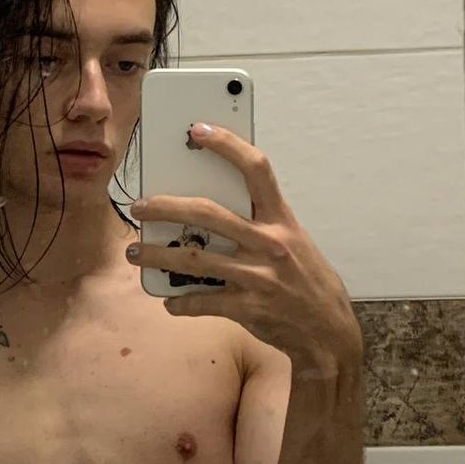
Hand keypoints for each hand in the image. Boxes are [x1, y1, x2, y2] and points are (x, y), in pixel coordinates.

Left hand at [126, 121, 361, 377]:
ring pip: (194, 259)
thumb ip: (260, 222)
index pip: (256, 169)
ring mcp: (258, 277)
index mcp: (282, 220)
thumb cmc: (306, 279)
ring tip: (135, 252)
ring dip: (157, 255)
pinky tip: (168, 300)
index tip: (197, 130)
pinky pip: (202, 301)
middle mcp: (269, 244)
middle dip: (167, 207)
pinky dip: (180, 301)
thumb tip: (211, 204)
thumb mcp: (293, 241)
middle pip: (209, 214)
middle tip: (139, 206)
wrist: (329, 333)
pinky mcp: (248, 308)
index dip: (227, 145)